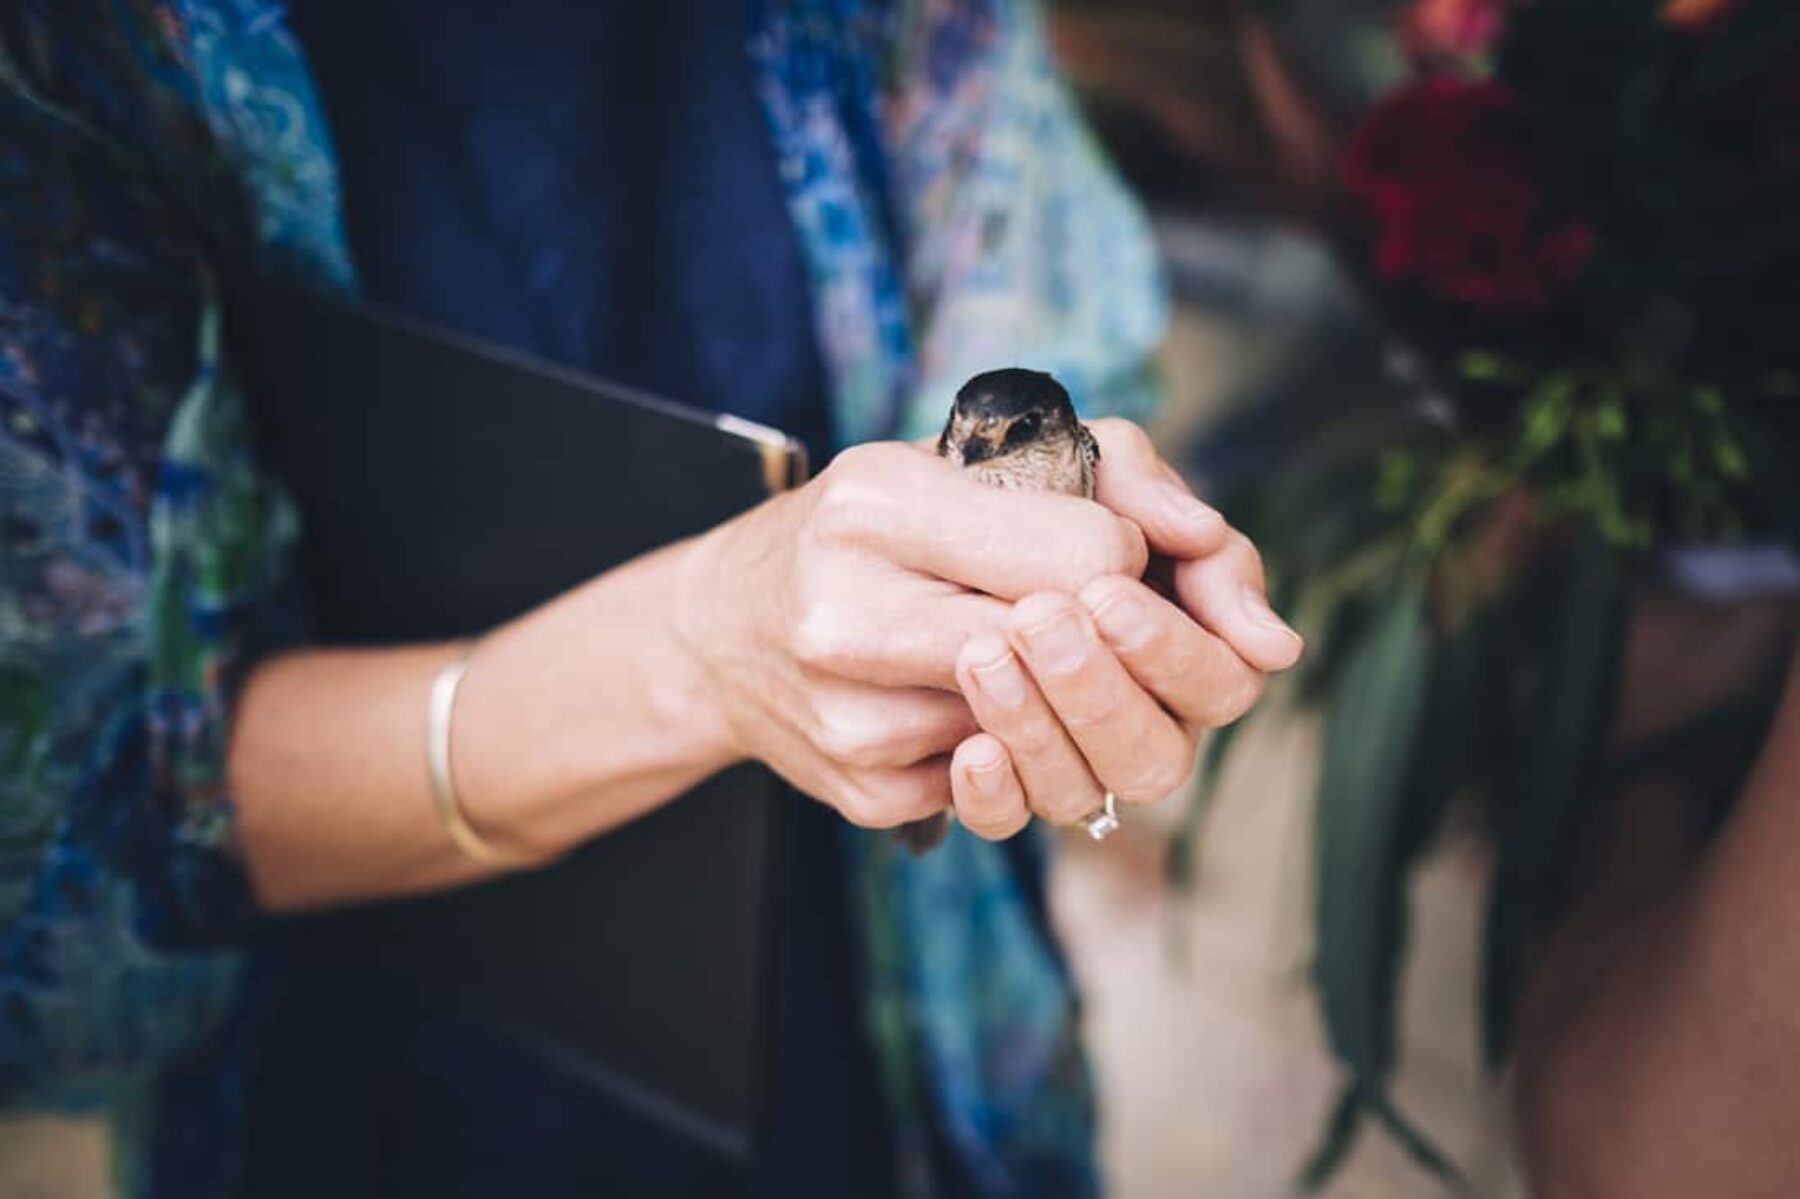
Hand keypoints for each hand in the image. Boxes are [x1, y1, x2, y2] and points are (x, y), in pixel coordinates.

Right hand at [670, 440, 1152, 828]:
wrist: (723, 628)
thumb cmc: (863, 530)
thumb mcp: (956, 457)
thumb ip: (1113, 469)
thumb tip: (1216, 549)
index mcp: (877, 507)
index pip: (1088, 559)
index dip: (1121, 563)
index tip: (1098, 557)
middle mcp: (850, 617)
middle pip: (1068, 655)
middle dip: (1108, 640)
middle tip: (1092, 620)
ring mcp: (855, 719)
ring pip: (1048, 732)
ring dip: (1059, 699)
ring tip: (1018, 655)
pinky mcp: (867, 793)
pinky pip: (1005, 788)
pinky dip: (1012, 749)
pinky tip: (971, 706)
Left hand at [946, 420, 1302, 838]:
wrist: (881, 529)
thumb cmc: (1008, 492)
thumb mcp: (1085, 465)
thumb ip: (1151, 496)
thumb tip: (1220, 556)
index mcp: (1184, 645)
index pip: (1221, 683)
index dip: (1173, 649)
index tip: (1106, 592)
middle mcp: (1137, 718)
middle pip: (1157, 756)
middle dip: (1102, 692)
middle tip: (1039, 620)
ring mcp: (1063, 760)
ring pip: (1081, 793)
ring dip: (1039, 730)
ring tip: (984, 656)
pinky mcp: (986, 785)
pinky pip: (1003, 820)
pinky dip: (993, 794)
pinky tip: (971, 750)